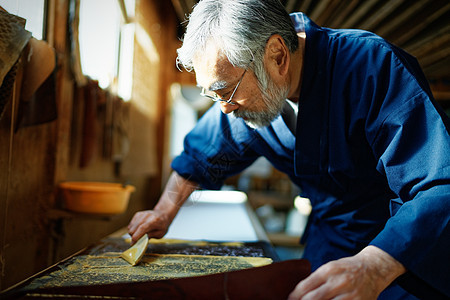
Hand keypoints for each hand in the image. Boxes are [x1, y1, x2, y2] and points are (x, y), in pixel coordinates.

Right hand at [127, 209, 171, 243]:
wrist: (163, 214)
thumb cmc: (162, 225)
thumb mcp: (160, 233)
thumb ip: (150, 236)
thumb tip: (140, 240)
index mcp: (154, 221)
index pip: (142, 228)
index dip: (136, 237)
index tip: (132, 244)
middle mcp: (147, 216)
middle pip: (134, 228)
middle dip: (133, 237)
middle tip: (137, 241)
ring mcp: (141, 214)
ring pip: (130, 227)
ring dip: (133, 233)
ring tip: (140, 235)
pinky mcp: (137, 214)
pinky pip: (130, 224)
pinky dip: (132, 229)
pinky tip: (138, 230)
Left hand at [288, 246, 405, 299]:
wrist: (373, 270)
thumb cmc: (347, 269)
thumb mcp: (330, 267)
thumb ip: (316, 279)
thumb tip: (298, 293)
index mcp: (329, 270)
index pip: (305, 286)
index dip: (294, 296)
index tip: (290, 299)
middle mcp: (339, 282)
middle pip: (313, 299)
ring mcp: (350, 295)